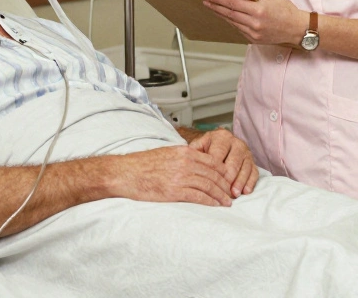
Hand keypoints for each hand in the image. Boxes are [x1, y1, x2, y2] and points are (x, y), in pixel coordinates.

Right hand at [107, 145, 234, 206]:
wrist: (125, 173)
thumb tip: (197, 163)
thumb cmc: (143, 164)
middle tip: (232, 194)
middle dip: (225, 185)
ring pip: (209, 186)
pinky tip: (215, 205)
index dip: (224, 172)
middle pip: (214, 174)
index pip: (213, 162)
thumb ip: (183, 157)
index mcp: (185, 152)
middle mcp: (186, 162)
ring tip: (227, 202)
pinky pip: (198, 196)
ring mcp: (180, 177)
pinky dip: (209, 201)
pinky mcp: (174, 191)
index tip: (229, 180)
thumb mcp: (167, 153)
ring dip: (220, 195)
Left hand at [187, 129, 258, 196]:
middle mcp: (236, 142)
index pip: (218, 155)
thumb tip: (190, 162)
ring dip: (240, 182)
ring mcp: (246, 152)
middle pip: (233, 162)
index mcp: (221, 137)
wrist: (216, 144)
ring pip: (245, 167)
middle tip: (223, 191)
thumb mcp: (197, 146)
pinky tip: (245, 191)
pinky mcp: (252, 161)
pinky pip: (254, 172)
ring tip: (234, 194)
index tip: (210, 183)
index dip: (214, 171)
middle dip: (228, 178)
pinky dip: (250, 182)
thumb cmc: (205, 149)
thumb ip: (194, 153)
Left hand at [203, 0, 306, 45]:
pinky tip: (225, 16)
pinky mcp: (253, 39)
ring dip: (220, 14)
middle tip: (206, 0)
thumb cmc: (286, 10)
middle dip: (215, 6)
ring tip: (212, 7)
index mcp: (259, 10)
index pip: (233, 3)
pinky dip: (231, 22)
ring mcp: (253, 33)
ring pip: (232, 22)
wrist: (296, 28)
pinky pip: (238, 29)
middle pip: (229, 13)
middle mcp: (255, 23)